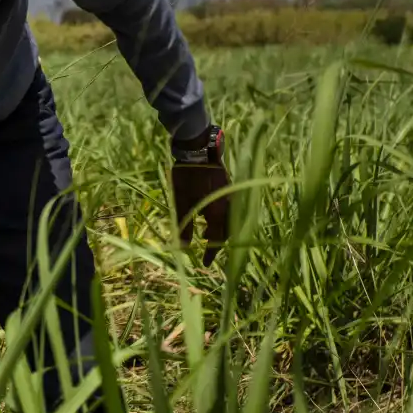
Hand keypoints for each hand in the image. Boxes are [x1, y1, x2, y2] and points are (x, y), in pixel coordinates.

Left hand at [172, 151, 231, 265]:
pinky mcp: (228, 188)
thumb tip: (184, 248)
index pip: (218, 239)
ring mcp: (230, 195)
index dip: (211, 252)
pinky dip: (220, 218)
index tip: (206, 263)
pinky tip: (207, 216)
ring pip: (229, 220)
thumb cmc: (187, 175)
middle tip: (206, 250)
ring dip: (219, 230)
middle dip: (217, 242)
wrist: (198, 148)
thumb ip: (184, 225)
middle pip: (227, 231)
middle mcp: (229, 206)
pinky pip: (228, 209)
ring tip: (204, 234)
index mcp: (219, 212)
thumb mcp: (182, 201)